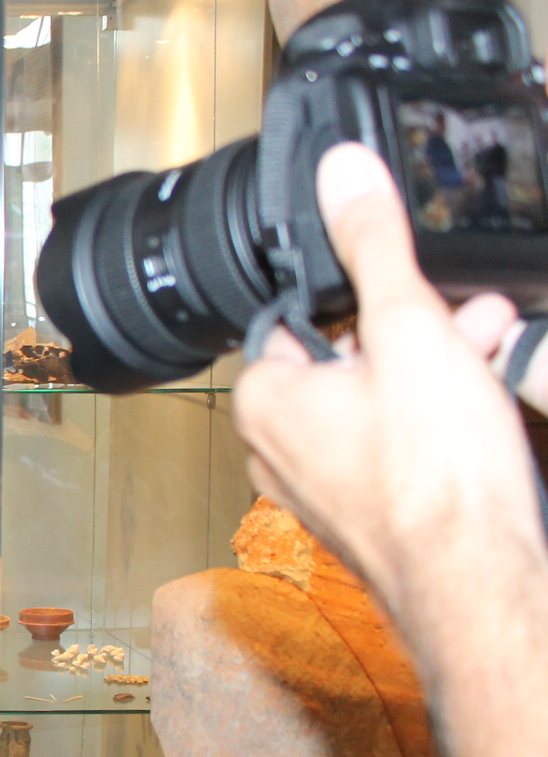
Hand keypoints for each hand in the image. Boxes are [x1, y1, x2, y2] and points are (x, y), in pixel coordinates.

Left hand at [232, 143, 547, 620]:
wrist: (477, 583)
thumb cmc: (435, 475)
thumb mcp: (410, 328)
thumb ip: (374, 245)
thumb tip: (342, 174)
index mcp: (264, 399)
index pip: (296, 316)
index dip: (359, 292)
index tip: (408, 285)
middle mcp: (279, 448)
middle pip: (345, 356)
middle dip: (413, 328)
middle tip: (470, 314)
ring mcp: (323, 487)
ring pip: (377, 400)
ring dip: (437, 366)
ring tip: (492, 346)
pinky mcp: (369, 514)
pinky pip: (397, 446)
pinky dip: (439, 419)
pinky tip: (486, 404)